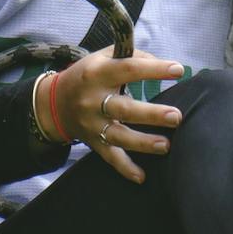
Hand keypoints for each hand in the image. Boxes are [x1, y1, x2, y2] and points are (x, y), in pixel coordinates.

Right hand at [49, 46, 184, 184]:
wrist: (54, 103)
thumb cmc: (87, 75)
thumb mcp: (103, 57)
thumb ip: (130, 56)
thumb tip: (160, 63)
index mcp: (98, 73)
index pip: (128, 69)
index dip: (154, 69)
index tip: (178, 70)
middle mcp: (93, 100)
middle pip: (124, 109)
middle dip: (151, 114)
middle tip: (177, 116)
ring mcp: (93, 124)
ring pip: (118, 136)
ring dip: (143, 142)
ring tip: (166, 145)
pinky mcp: (93, 142)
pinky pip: (110, 157)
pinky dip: (125, 169)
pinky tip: (141, 177)